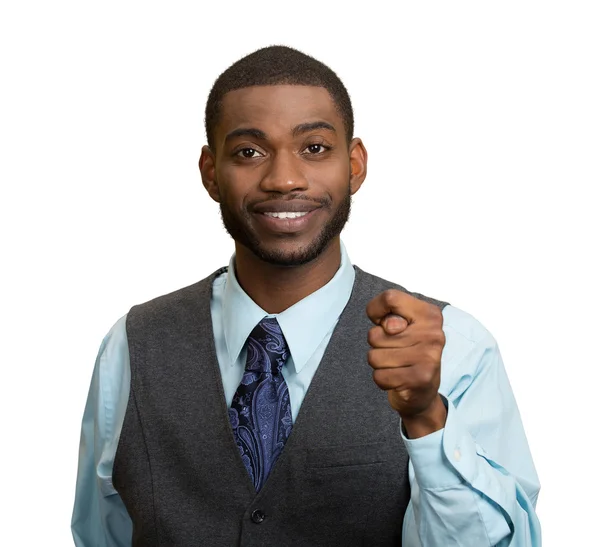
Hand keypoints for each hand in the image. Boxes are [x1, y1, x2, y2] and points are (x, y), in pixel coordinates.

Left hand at [366, 290, 446, 437]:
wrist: (422, 392)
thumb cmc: (407, 352)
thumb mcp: (400, 327)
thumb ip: (389, 317)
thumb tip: (390, 325)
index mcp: (430, 314)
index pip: (390, 298)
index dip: (375, 310)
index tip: (383, 323)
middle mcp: (433, 333)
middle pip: (375, 334)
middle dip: (378, 345)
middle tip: (397, 351)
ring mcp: (428, 357)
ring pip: (374, 356)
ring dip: (379, 364)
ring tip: (398, 365)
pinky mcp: (420, 379)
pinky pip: (379, 376)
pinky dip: (383, 380)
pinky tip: (398, 378)